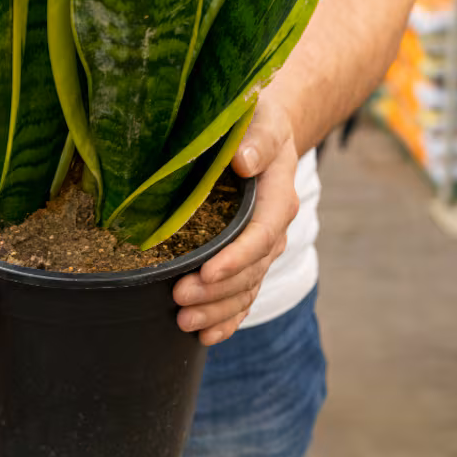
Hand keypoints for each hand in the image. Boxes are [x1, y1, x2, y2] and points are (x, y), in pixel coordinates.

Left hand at [174, 95, 300, 344]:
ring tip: (184, 322)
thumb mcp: (261, 120)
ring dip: (217, 310)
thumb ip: (257, 139)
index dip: (236, 257)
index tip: (207, 271)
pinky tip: (206, 337)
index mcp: (278, 198)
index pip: (261, 235)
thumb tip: (243, 161)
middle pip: (250, 270)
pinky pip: (243, 296)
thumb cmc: (256, 120)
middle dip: (216, 290)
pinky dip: (227, 319)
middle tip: (179, 299)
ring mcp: (260, 249)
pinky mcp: (247, 259)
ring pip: (245, 289)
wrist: (261, 131)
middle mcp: (272, 229)